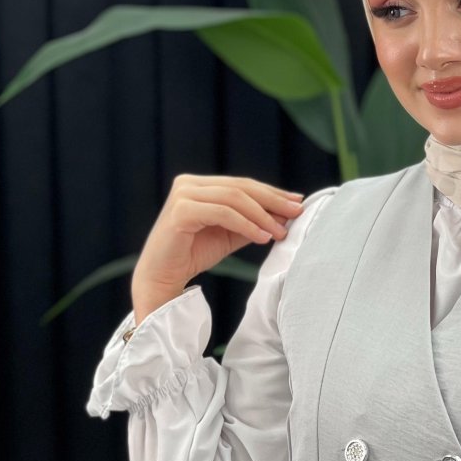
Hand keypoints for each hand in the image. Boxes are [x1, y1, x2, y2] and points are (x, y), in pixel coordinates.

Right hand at [132, 174, 304, 320]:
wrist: (162, 276)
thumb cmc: (194, 254)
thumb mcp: (230, 234)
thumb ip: (253, 221)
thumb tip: (285, 215)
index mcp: (200, 185)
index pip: (243, 184)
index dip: (272, 192)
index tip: (297, 203)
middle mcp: (189, 184)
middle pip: (241, 187)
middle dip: (273, 201)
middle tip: (296, 214)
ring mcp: (183, 195)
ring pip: (234, 198)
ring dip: (262, 216)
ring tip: (280, 232)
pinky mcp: (180, 211)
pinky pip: (222, 213)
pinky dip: (246, 224)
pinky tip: (262, 238)